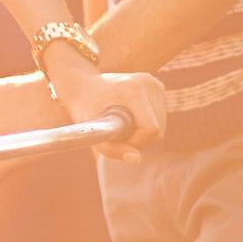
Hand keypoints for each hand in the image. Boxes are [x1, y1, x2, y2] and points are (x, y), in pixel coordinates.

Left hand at [41, 57, 167, 157]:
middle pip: (157, 130)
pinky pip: (159, 119)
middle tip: (115, 132)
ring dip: (140, 133)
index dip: (135, 141)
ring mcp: (155, 84)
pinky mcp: (158, 88)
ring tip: (120, 123)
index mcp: (132, 89)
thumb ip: (112, 148)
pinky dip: (144, 125)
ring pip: (160, 127)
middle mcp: (148, 83)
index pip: (150, 128)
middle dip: (137, 139)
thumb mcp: (92, 131)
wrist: (82, 85)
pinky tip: (128, 116)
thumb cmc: (83, 108)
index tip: (116, 139)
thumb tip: (137, 158)